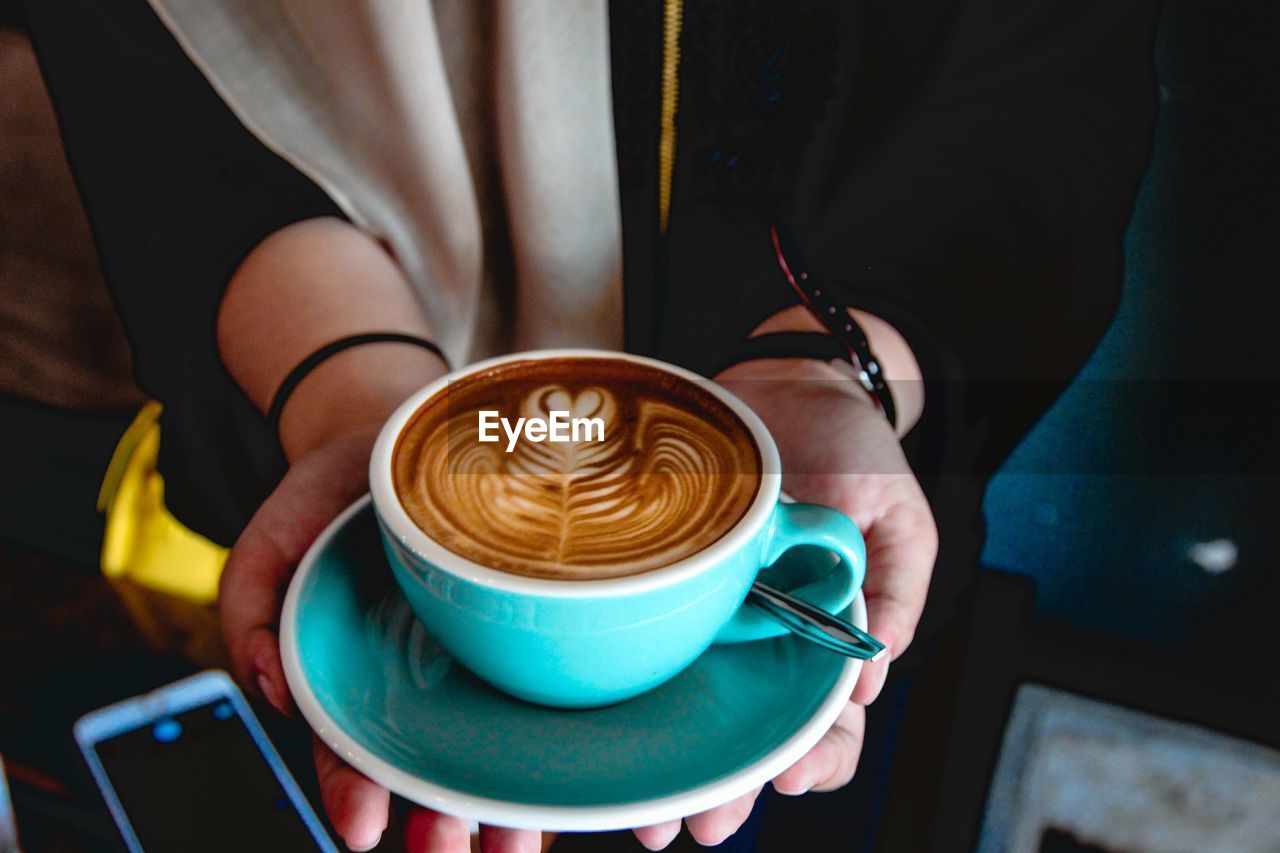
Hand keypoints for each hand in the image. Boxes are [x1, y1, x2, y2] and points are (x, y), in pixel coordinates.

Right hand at [221, 425, 547, 851]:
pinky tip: (581, 775)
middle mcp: (418, 680)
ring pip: (494, 749)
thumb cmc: (327, 496)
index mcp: (354, 677)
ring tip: (519, 844)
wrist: (394, 431)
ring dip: (507, 806)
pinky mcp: (523, 629)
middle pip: (431, 766)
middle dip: (440, 820)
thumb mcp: (271, 539)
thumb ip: (248, 607)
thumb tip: (267, 688)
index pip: (351, 751)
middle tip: (453, 847)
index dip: (352, 792)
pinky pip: (545, 693)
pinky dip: (561, 742)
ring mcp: (474, 659)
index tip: (362, 829)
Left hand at [631, 358, 937, 849]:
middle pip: (753, 729)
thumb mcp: (898, 512)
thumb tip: (877, 668)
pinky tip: (602, 732)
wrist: (789, 381)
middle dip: (732, 785)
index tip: (797, 774)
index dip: (819, 755)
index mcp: (830, 631)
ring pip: (696, 705)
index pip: (833, 717)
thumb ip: (896, 585)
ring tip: (648, 811)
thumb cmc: (854, 445)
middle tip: (704, 823)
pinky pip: (650, 638)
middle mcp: (769, 634)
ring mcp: (716, 612)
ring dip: (673, 761)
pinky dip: (629, 690)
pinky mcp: (670, 578)